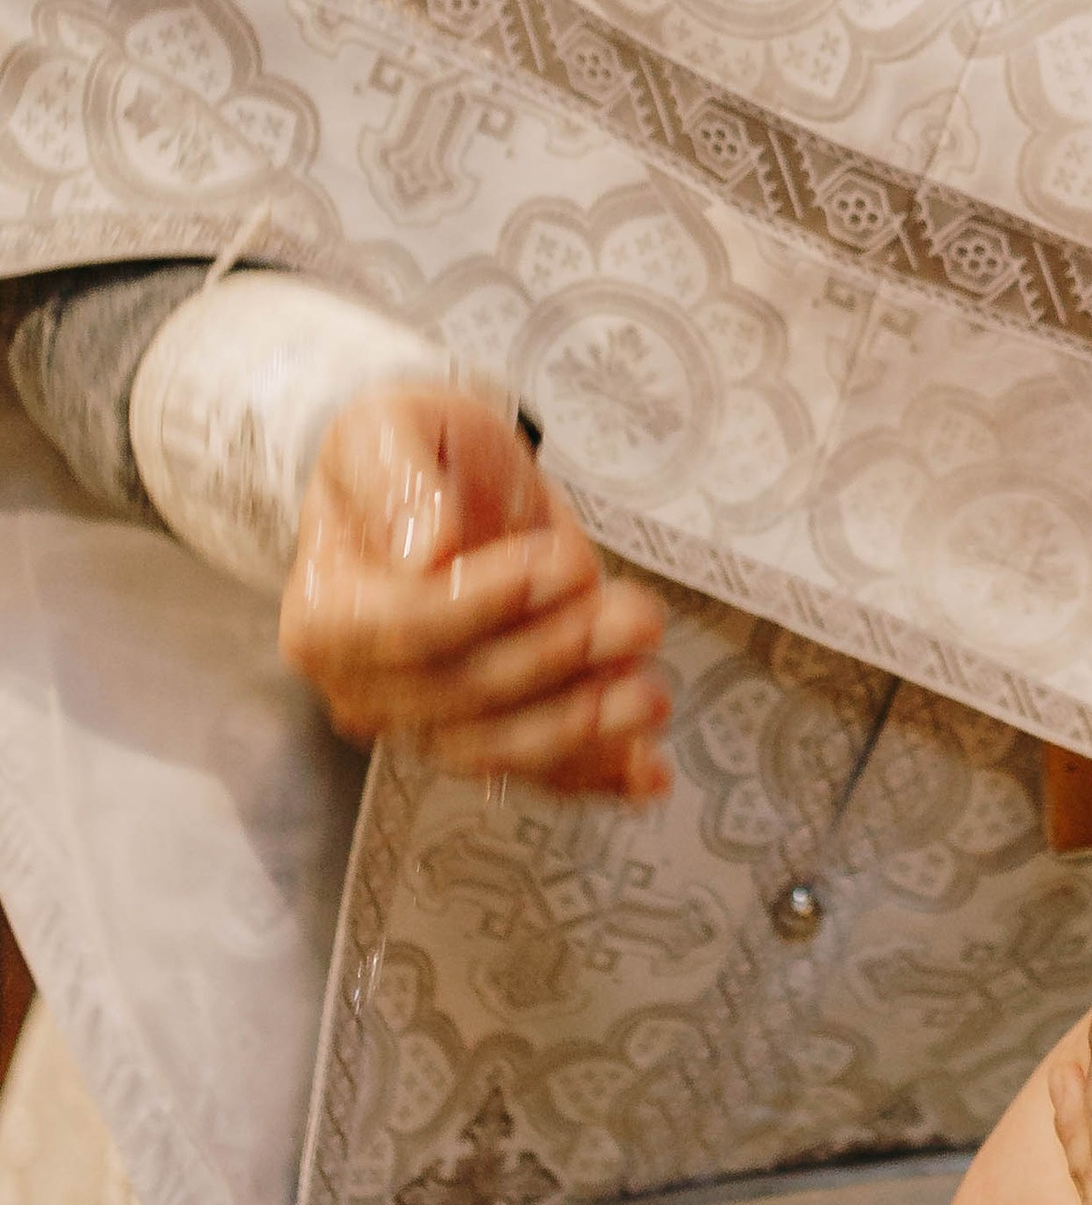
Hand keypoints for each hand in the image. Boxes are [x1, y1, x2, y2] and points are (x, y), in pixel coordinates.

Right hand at [280, 384, 670, 800]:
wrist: (448, 482)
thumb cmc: (410, 453)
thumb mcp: (389, 428)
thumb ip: (398, 482)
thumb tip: (428, 550)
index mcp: (325, 615)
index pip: (406, 629)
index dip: (487, 605)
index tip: (565, 563)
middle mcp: (365, 688)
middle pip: (466, 693)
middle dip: (560, 658)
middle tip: (639, 616)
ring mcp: (427, 724)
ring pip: (504, 747)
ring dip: (584, 729)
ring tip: (653, 693)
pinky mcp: (492, 737)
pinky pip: (541, 774)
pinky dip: (599, 775)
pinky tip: (651, 775)